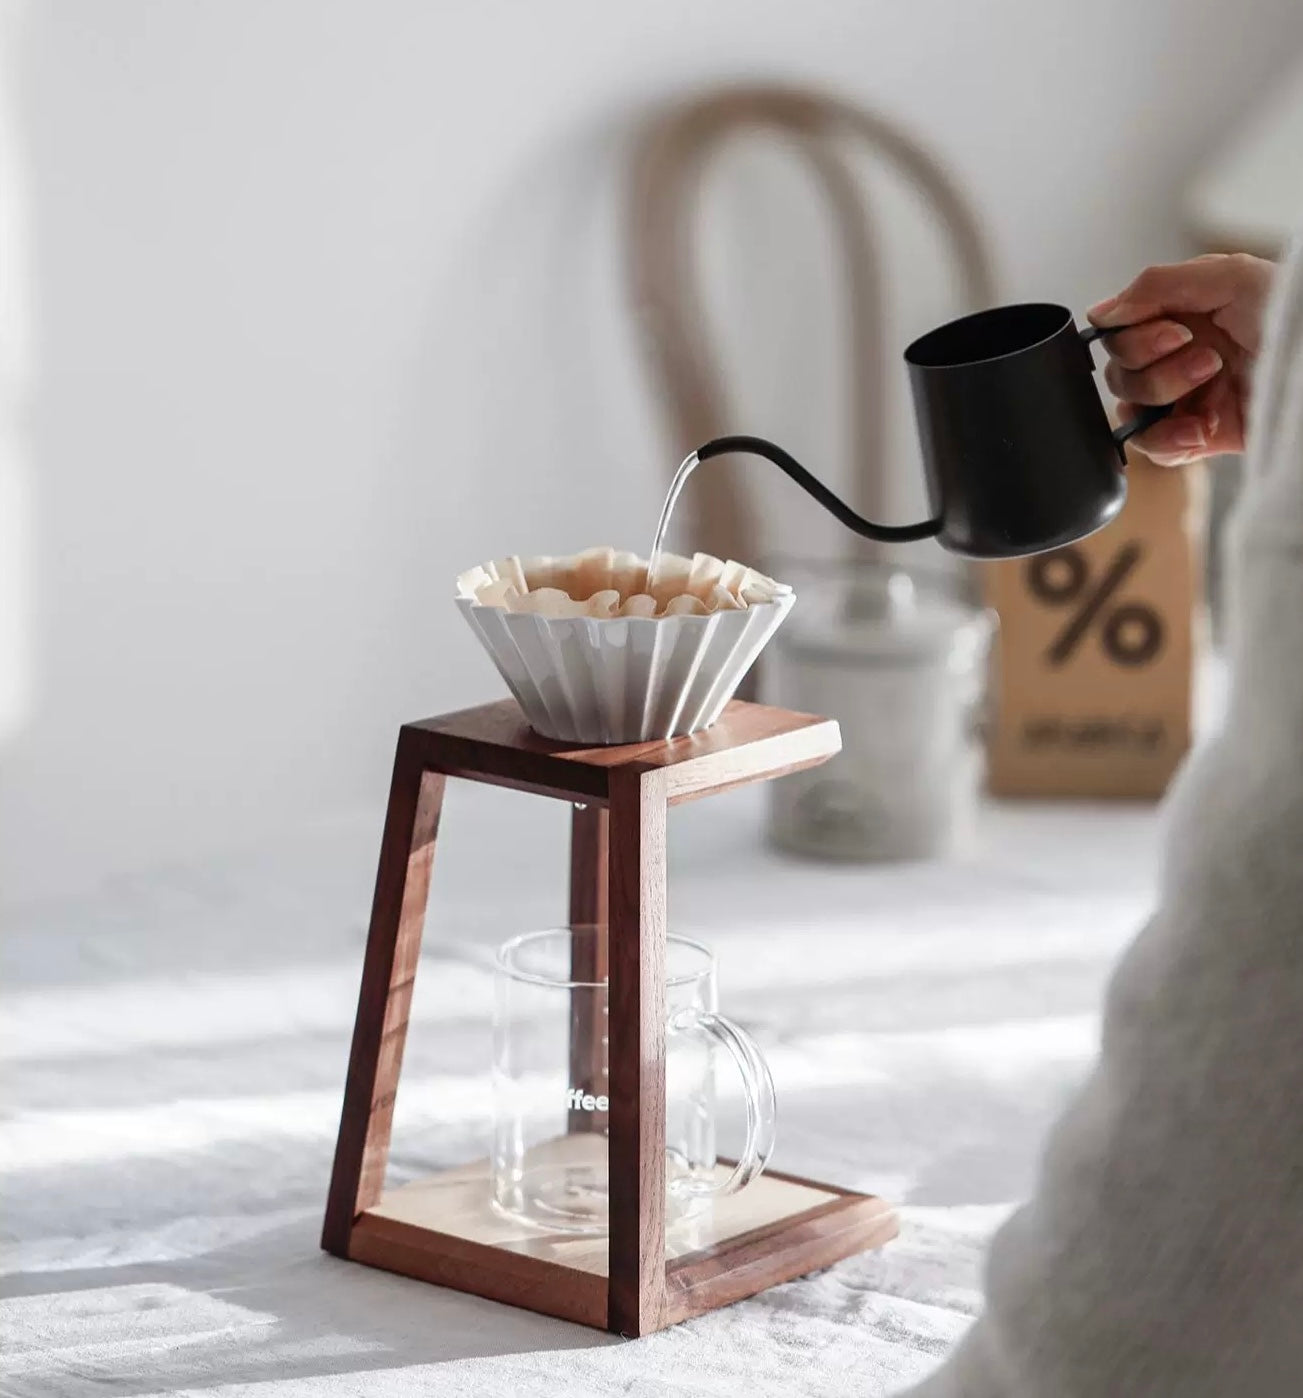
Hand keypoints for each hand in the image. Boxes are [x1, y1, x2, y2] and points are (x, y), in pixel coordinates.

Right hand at [1087, 253, 1274, 463]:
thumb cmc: (1292, 313)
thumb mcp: (1228, 276)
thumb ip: (1156, 285)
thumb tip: (1100, 313)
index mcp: (1176, 317)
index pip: (1117, 336)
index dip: (1133, 338)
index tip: (1176, 331)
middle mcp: (1174, 358)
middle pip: (1118, 374)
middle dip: (1156, 366)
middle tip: (1208, 356)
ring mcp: (1184, 400)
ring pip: (1129, 412)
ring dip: (1165, 397)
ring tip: (1214, 382)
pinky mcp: (1197, 437)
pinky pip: (1154, 449)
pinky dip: (1169, 441)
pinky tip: (1200, 429)